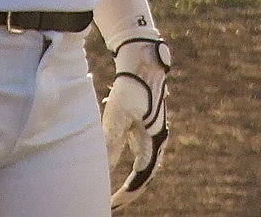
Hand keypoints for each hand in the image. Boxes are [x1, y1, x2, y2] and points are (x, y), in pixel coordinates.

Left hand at [102, 38, 170, 209]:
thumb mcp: (118, 117)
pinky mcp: (145, 116)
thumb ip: (111, 144)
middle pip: (144, 170)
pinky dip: (123, 147)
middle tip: (114, 198)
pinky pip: (135, 140)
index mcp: (155, 139)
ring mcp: (152, 126)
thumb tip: (104, 171)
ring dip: (127, 168)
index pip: (142, 176)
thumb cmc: (133, 88)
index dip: (128, 192)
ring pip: (140, 155)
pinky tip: (111, 140)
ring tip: (112, 178)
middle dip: (130, 185)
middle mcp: (157, 135)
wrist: (143, 59)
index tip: (113, 203)